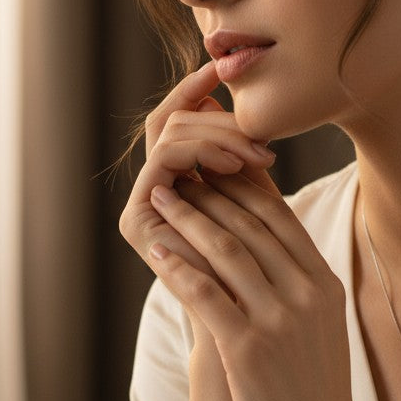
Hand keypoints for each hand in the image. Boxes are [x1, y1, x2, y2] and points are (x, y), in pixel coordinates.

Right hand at [119, 60, 279, 296]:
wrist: (251, 332)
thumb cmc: (265, 270)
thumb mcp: (260, 203)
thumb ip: (248, 163)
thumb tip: (252, 109)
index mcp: (179, 183)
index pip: (183, 124)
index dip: (200, 92)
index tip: (225, 68)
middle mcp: (154, 190)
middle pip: (173, 123)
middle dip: (220, 118)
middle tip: (261, 133)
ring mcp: (142, 205)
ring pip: (169, 135)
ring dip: (217, 134)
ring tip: (257, 153)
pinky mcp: (135, 221)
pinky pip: (164, 162)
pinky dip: (201, 151)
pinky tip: (238, 162)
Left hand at [148, 172, 365, 400]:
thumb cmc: (318, 400)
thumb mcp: (323, 334)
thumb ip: (303, 290)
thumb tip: (274, 258)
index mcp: (326, 287)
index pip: (281, 219)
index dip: (243, 188)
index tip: (214, 170)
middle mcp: (307, 295)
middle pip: (251, 225)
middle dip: (211, 192)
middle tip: (180, 172)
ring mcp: (279, 322)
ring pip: (226, 251)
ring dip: (189, 218)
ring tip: (162, 198)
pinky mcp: (248, 351)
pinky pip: (205, 294)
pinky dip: (177, 266)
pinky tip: (156, 249)